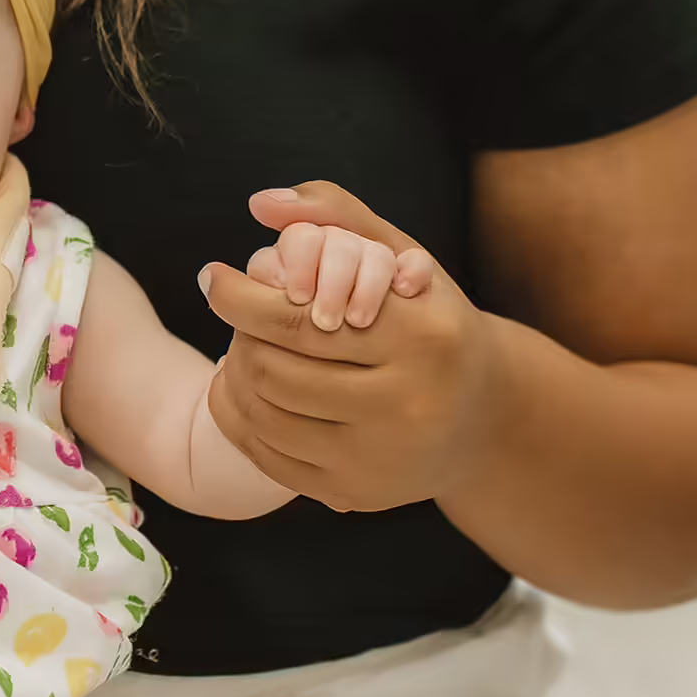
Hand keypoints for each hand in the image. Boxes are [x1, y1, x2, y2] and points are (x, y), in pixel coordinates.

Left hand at [201, 182, 497, 512]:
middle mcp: (407, 405)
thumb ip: (335, 213)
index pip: (295, 318)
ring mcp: (381, 458)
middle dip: (240, 336)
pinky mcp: (357, 494)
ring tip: (239, 346)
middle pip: (274, 368)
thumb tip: (259, 202)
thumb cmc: (430, 322)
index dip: (238, 296)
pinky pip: (268, 456)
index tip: (214, 277)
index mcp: (422, 338)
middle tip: (233, 315)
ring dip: (238, 374)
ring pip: (265, 414)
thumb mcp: (401, 256)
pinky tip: (245, 387)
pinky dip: (243, 418)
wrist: (482, 416)